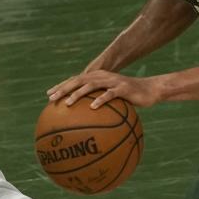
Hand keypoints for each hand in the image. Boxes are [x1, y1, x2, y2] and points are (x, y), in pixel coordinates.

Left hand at [47, 70, 162, 108]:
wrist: (150, 90)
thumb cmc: (130, 98)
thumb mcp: (113, 100)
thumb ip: (99, 104)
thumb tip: (85, 122)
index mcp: (97, 78)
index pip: (75, 80)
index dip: (61, 86)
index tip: (48, 95)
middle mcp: (102, 77)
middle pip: (78, 80)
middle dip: (63, 89)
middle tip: (51, 98)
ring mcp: (112, 81)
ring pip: (91, 85)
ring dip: (77, 94)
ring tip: (67, 103)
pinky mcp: (123, 88)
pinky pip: (109, 95)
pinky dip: (100, 100)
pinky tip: (93, 108)